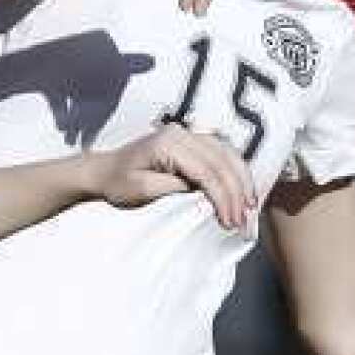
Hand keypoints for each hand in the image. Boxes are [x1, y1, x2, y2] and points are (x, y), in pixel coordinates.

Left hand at [89, 125, 257, 230]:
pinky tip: (243, 189)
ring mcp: (189, 133)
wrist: (104, 170)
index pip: (206, 171)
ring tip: (250, 207)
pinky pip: (222, 153)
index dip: (222, 198)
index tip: (230, 222)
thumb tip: (204, 194)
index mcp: (168, 143)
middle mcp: (182, 133)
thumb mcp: (142, 191)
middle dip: (236, 193)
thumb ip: (174, 189)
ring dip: (242, 181)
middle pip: (222, 161)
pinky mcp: (192, 140)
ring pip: (227, 154)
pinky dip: (235, 171)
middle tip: (242, 221)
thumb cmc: (118, 183)